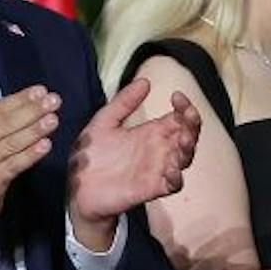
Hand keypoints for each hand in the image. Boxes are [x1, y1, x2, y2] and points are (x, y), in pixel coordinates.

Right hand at [0, 69, 60, 234]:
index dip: (20, 99)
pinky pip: (14, 165)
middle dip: (31, 111)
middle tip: (53, 101)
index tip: (40, 90)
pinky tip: (45, 146)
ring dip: (34, 131)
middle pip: (5, 124)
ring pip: (11, 143)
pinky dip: (30, 155)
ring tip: (53, 120)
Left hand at [66, 78, 201, 243]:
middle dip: (192, 124)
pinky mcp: (151, 188)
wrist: (78, 187)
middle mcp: (159, 150)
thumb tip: (145, 80)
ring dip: (188, 148)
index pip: (178, 118)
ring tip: (182, 139)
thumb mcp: (104, 122)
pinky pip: (173, 184)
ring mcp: (157, 169)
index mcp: (151, 133)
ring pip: (185, 158)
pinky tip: (171, 168)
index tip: (177, 95)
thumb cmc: (92, 155)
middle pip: (188, 135)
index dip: (184, 107)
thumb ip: (123, 103)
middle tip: (187, 115)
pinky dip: (177, 177)